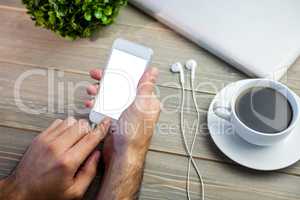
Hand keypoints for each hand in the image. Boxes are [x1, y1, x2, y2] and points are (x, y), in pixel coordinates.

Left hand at [0, 117, 110, 199]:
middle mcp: (56, 148)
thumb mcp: (75, 192)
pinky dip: (66, 126)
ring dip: (77, 127)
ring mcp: (47, 141)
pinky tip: (66, 136)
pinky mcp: (40, 137)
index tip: (106, 123)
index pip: (91, 138)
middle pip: (82, 125)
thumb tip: (96, 155)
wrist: (22, 191)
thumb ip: (90, 172)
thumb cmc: (46, 193)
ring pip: (70, 121)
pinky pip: (58, 122)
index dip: (102, 129)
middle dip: (90, 130)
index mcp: (68, 162)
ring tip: (77, 138)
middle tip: (90, 138)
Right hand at [86, 67, 159, 198]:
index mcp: (146, 101)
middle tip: (96, 75)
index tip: (114, 66)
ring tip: (91, 90)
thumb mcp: (141, 105)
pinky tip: (91, 103)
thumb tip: (153, 72)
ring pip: (110, 95)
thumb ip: (146, 87)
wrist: (122, 155)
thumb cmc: (135, 134)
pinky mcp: (115, 119)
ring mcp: (124, 112)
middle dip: (107, 80)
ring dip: (99, 91)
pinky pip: (105, 107)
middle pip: (120, 86)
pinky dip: (96, 103)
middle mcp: (136, 106)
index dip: (124, 71)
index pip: (135, 80)